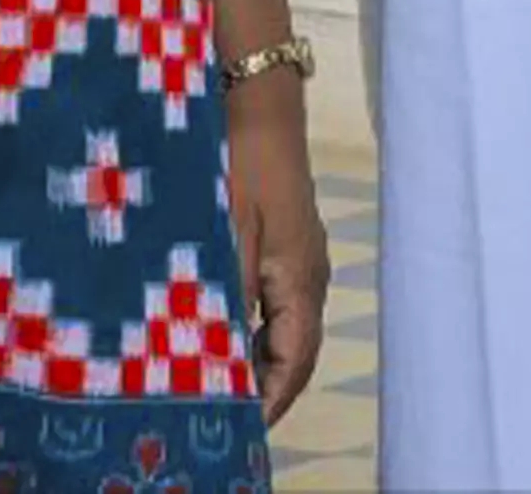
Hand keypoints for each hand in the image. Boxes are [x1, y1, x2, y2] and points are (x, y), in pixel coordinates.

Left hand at [225, 57, 329, 420]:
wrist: (258, 101)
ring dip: (260, 360)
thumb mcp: (226, 231)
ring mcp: (303, 256)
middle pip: (296, 350)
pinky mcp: (290, 240)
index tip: (245, 429)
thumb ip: (226, 294)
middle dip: (268, 388)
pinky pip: (280, 302)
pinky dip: (257, 330)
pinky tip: (226, 332)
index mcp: (300, 280)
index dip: (272, 400)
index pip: (294, 360)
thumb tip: (220, 353)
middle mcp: (311, 275)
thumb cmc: (240, 163)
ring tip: (224, 385)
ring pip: (287, 327)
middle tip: (230, 417)